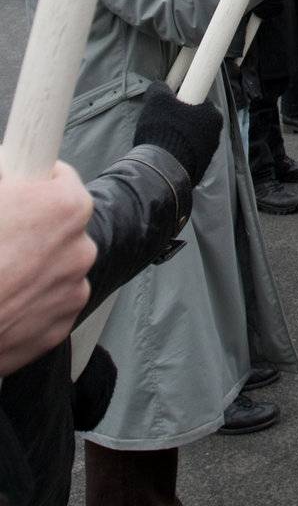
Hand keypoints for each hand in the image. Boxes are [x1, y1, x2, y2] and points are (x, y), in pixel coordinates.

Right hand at [0, 161, 95, 373]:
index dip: (37, 182)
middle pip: (63, 227)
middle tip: (4, 237)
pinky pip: (50, 304)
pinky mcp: (60, 327)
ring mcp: (73, 291)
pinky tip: (5, 300)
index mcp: (66, 206)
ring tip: (2, 274)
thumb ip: (6, 180)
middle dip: (37, 229)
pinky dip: (32, 303)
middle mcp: (80, 248)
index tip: (23, 188)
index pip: (61, 179)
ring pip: (58, 268)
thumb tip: (8, 178)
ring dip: (36, 268)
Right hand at [133, 82, 222, 187]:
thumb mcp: (157, 99)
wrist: (162, 170)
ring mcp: (209, 155)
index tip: (169, 106)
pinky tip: (163, 155)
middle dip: (180, 121)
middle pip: (195, 121)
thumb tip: (159, 86)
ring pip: (191, 140)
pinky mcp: (199, 171)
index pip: (198, 101)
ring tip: (159, 141)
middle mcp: (216, 135)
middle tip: (161, 123)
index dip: (182, 101)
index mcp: (213, 115)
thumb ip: (160, 88)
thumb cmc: (164, 128)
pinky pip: (187, 156)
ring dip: (178, 139)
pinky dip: (177, 155)